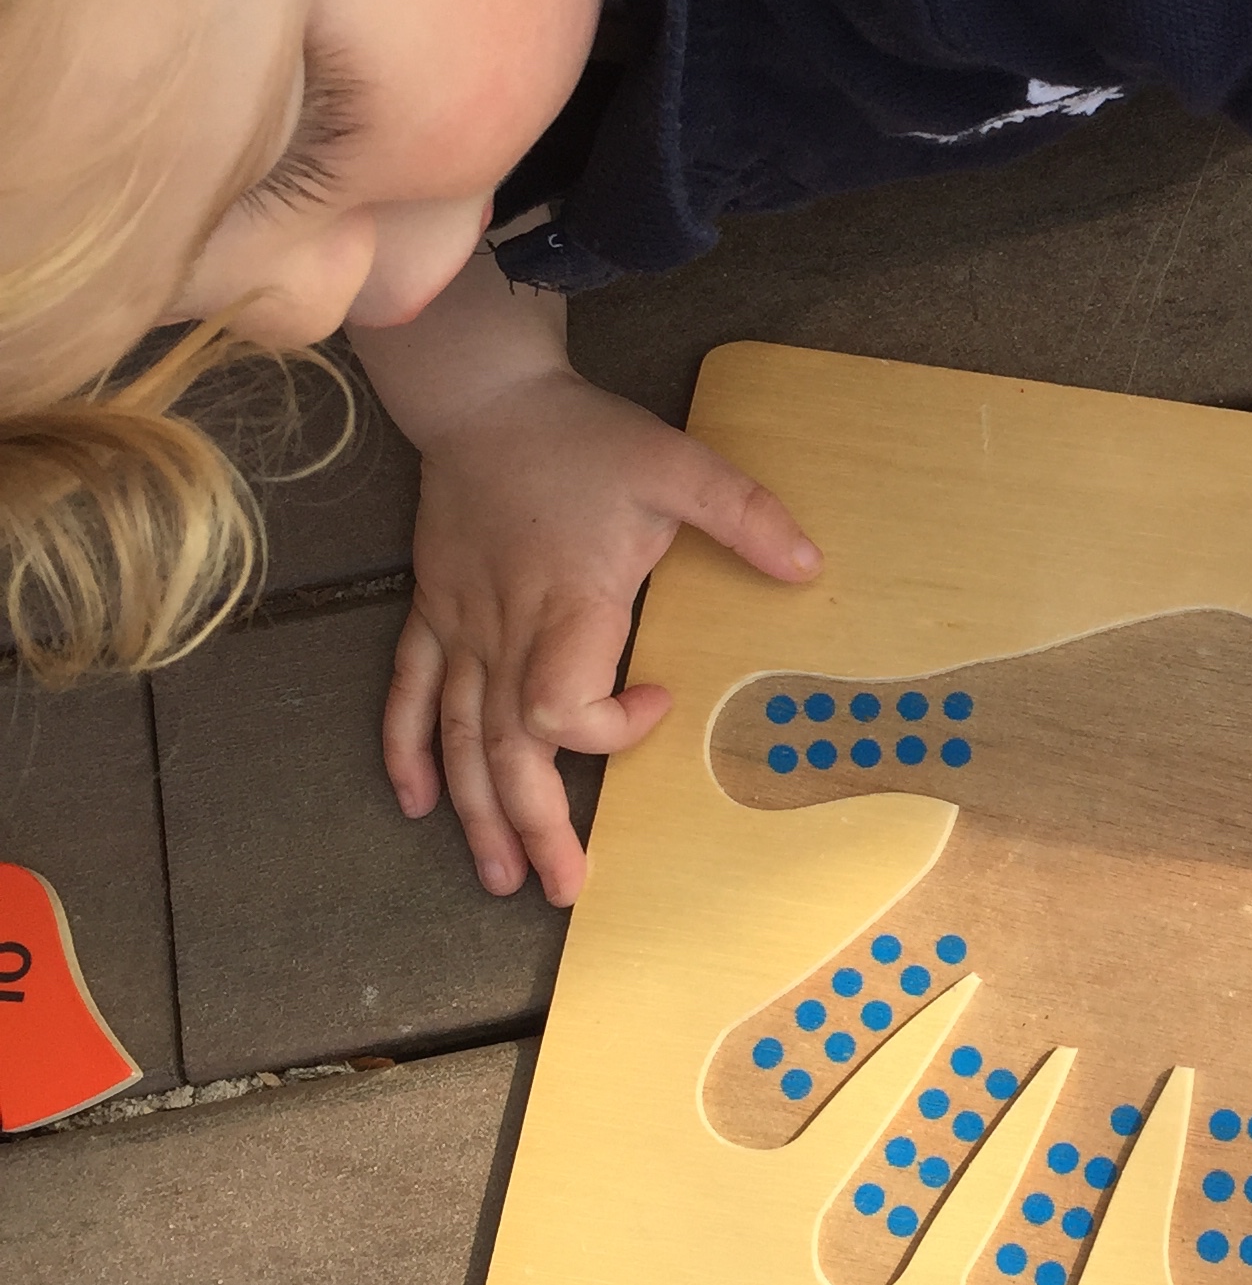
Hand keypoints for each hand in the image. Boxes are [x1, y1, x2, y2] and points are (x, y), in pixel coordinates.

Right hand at [384, 369, 819, 904]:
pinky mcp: (434, 610)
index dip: (609, 729)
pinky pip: (408, 691)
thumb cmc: (582, 437)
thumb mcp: (678, 465)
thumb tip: (811, 567)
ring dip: (477, 813)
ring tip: (497, 876)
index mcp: (567, 604)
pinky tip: (417, 802)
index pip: (561, 707)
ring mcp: (462, 625)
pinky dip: (407, 749)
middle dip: (535, 826)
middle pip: (508, 750)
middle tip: (563, 888)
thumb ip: (745, 516)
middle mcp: (506, 630)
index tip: (659, 700)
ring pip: (457, 737)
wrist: (483, 396)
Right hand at [699, 611, 1251, 1284]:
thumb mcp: (989, 716)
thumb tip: (727, 736)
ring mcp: (1139, 1016)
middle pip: (957, 1101)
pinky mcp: (1239, 1027)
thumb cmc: (1118, 707)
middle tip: (850, 1268)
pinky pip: (1229, 1132)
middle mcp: (1045, 985)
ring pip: (1079, 1145)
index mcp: (976, 908)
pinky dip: (1221, 1207)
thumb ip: (868, 733)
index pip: (866, 989)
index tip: (733, 1111)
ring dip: (1045, 1231)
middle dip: (904, 1180)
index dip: (804, 1043)